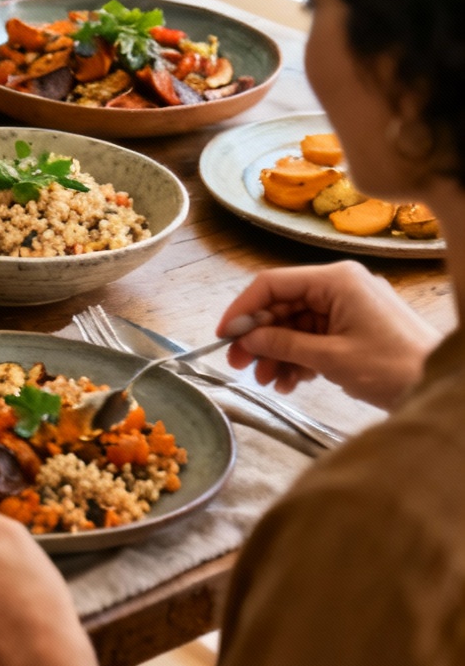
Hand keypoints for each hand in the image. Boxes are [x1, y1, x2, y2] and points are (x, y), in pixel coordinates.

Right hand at [220, 260, 439, 407]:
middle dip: (259, 337)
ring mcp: (348, 308)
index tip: (224, 336)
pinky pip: (313, 338)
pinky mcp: (354, 328)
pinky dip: (297, 358)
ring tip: (267, 380)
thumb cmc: (394, 367)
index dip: (243, 309)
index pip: (273, 284)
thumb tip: (247, 338)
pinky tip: (289, 382)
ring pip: (295, 325)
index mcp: (336, 281)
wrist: (441, 385)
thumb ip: (284, 344)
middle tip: (239, 365)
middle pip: (282, 306)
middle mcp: (340, 287)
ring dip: (277, 353)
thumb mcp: (331, 357)